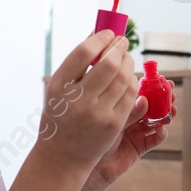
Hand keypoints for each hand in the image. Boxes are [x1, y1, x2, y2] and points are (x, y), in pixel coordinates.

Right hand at [36, 31, 139, 171]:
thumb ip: (76, 65)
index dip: (100, 39)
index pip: (83, 53)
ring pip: (123, 78)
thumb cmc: (61, 116)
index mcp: (59, 86)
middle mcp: (77, 99)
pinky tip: (129, 78)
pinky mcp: (113, 124)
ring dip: (128, 64)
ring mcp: (97, 113)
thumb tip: (98, 33)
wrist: (62, 157)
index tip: (108, 33)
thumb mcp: (58, 90)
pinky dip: (132, 82)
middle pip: (108, 63)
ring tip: (126, 58)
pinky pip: (130, 96)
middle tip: (122, 42)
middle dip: (119, 48)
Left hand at [85, 94, 175, 190]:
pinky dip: (161, 134)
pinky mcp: (140, 146)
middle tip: (171, 94)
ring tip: (171, 111)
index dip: (151, 87)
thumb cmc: (91, 139)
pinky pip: (155, 139)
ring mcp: (136, 132)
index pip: (138, 93)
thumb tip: (144, 100)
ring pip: (156, 120)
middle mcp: (130, 118)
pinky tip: (162, 129)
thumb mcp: (110, 121)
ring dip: (166, 115)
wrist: (90, 166)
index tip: (161, 81)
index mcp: (120, 107)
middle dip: (163, 99)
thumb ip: (129, 113)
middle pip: (151, 106)